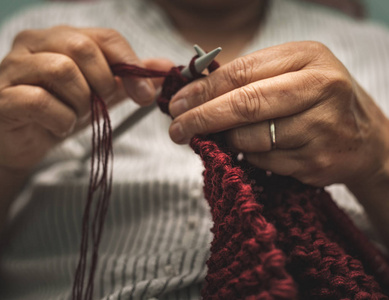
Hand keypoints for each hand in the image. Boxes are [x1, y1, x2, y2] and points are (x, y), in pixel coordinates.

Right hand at [0, 26, 168, 171]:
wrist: (23, 141)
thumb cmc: (62, 110)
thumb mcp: (101, 93)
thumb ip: (130, 78)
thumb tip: (165, 66)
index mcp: (61, 37)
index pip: (106, 37)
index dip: (131, 65)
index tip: (145, 95)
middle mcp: (34, 43)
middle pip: (83, 48)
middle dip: (103, 83)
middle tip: (100, 105)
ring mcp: (13, 68)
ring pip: (62, 70)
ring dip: (81, 102)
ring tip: (77, 115)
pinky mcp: (3, 96)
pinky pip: (39, 100)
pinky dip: (60, 119)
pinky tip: (59, 126)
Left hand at [168, 41, 388, 187]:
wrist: (363, 136)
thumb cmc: (316, 99)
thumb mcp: (290, 72)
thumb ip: (247, 77)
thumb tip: (193, 91)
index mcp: (307, 58)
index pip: (241, 73)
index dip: (203, 90)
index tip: (177, 104)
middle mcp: (320, 89)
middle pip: (246, 105)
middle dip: (202, 119)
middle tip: (177, 129)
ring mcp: (322, 128)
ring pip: (251, 139)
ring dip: (227, 141)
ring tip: (225, 137)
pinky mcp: (318, 163)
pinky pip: (264, 162)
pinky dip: (249, 157)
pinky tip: (255, 149)